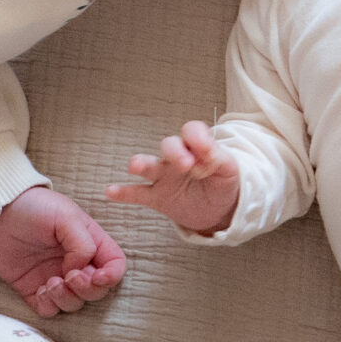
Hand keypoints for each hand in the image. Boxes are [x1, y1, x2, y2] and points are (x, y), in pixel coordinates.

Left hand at [0, 186, 127, 316]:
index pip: (115, 265)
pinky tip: (38, 291)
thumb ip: (83, 244)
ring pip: (75, 303)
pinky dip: (49, 306)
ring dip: (67, 299)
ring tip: (49, 283)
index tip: (97, 276)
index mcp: (90, 242)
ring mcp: (55, 277)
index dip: (112, 276)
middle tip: (69, 276)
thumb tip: (80, 270)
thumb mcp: (65, 216)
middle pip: (98, 290)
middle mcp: (76, 262)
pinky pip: (50, 310)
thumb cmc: (32, 207)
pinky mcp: (32, 289)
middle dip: (87, 290)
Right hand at [106, 121, 240, 236]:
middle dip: (175, 152)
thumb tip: (207, 153)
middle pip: (170, 145)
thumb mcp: (229, 169)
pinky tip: (111, 191)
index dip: (199, 139)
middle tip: (186, 165)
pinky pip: (137, 193)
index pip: (192, 131)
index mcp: (196, 147)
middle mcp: (177, 157)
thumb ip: (220, 158)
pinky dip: (124, 192)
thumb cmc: (223, 183)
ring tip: (134, 165)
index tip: (208, 154)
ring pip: (150, 165)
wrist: (218, 210)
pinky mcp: (156, 197)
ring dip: (141, 163)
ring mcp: (164, 177)